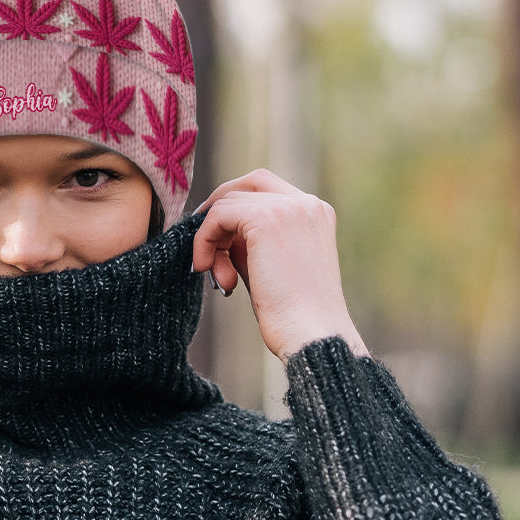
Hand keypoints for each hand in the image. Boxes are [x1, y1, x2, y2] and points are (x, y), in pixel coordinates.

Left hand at [193, 169, 367, 362]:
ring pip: (227, 203)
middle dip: (219, 211)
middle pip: (247, 184)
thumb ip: (249, 240)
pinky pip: (217, 216)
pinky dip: (204, 240)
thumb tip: (217, 229)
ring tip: (220, 277)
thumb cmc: (292, 313)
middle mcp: (306, 203)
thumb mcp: (269, 264)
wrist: (310, 335)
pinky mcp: (267, 219)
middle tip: (204, 244)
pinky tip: (206, 268)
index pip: (266, 188)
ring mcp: (289, 208)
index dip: (234, 206)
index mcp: (315, 213)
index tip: (216, 236)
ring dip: (212, 239)